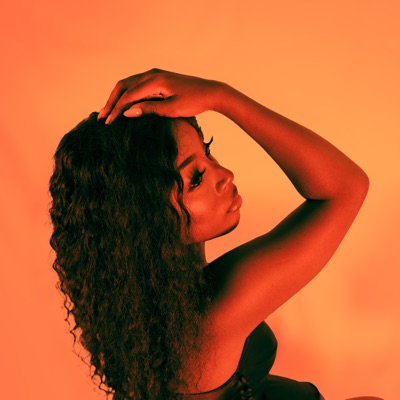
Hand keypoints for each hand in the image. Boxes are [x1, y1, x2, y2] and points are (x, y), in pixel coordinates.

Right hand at [97, 68, 220, 123]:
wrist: (210, 92)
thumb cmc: (194, 102)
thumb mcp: (172, 109)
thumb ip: (149, 109)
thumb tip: (127, 112)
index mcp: (154, 80)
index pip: (128, 96)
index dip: (117, 110)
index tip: (108, 123)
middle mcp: (152, 73)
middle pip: (123, 86)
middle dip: (111, 102)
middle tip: (102, 117)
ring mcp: (154, 74)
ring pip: (128, 84)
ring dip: (117, 97)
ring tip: (108, 112)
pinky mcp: (158, 78)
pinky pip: (136, 85)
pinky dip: (127, 95)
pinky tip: (123, 105)